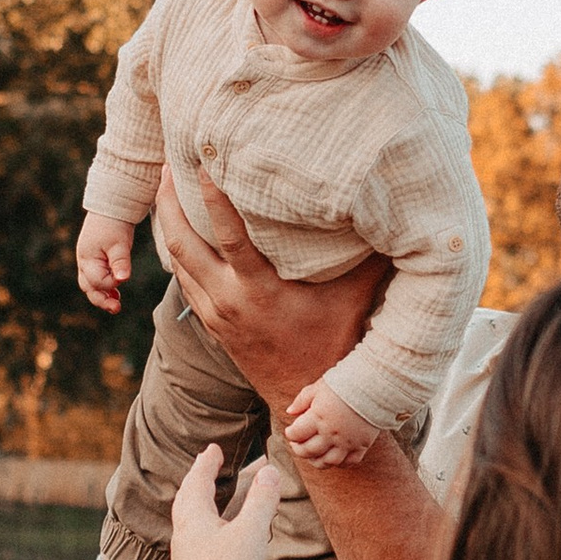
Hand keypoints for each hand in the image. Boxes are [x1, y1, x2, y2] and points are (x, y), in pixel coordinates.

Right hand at [77, 214, 138, 313]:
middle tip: (116, 308)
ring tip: (116, 305)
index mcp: (87, 258)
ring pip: (91, 285)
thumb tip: (122, 279)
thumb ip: (120, 261)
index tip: (123, 276)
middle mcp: (83, 262)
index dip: (112, 283)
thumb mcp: (119, 243)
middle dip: (102, 300)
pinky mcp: (95, 260)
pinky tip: (116, 294)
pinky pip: (96, 279)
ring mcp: (87, 262)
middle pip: (89, 288)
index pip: (98, 281)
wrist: (110, 207)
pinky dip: (105, 287)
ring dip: (103, 295)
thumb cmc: (114, 224)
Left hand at [157, 174, 386, 407]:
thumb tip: (395, 216)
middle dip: (167, 203)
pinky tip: (181, 227)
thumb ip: (370, 257)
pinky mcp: (210, 322)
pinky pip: (183, 278)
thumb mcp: (354, 298)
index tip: (201, 162)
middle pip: (181, 244)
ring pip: (176, 261)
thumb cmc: (334, 343)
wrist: (303, 397)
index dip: (212, 198)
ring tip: (166, 186)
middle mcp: (228, 301)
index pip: (228, 236)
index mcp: (259, 292)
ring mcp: (214, 313)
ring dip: (168, 223)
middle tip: (165, 164)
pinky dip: (178, 249)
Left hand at [168, 442, 280, 559]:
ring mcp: (186, 559)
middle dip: (197, 480)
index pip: (197, 481)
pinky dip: (206, 527)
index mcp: (193, 519)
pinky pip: (196, 541)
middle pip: (186, 499)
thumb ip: (262, 500)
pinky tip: (218, 540)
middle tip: (207, 465)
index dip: (206, 463)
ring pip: (189, 522)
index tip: (213, 449)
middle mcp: (184, 536)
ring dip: (199, 503)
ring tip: (211, 497)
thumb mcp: (251, 533)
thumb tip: (269, 470)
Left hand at [285, 378, 381, 469]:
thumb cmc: (344, 383)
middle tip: (297, 444)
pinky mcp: (362, 445)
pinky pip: (349, 462)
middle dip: (298, 449)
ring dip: (316, 461)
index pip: (296, 434)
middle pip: (308, 451)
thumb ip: (302, 400)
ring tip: (313, 455)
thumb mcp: (319, 387)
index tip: (290, 431)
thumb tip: (289, 412)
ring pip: (328, 462)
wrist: (375, 384)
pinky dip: (340, 463)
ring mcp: (347, 442)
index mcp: (318, 418)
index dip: (290, 434)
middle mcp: (331, 433)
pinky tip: (334, 456)